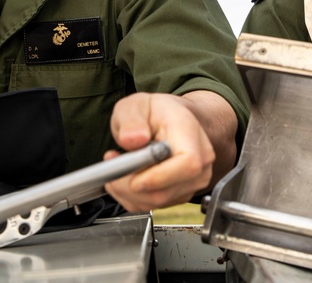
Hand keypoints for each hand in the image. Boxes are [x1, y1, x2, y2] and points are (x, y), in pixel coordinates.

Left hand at [104, 92, 217, 211]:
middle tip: (111, 169)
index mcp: (190, 132)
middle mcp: (200, 158)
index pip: (187, 163)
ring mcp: (195, 179)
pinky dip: (134, 197)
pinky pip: (155, 205)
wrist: (171, 120)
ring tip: (118, 168)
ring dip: (128, 192)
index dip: (158, 177)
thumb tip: (132, 139)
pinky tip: (128, 177)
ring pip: (158, 201)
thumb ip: (130, 120)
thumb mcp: (135, 105)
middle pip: (167, 190)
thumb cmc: (156, 112)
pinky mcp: (184, 193)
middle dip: (130, 187)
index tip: (132, 179)